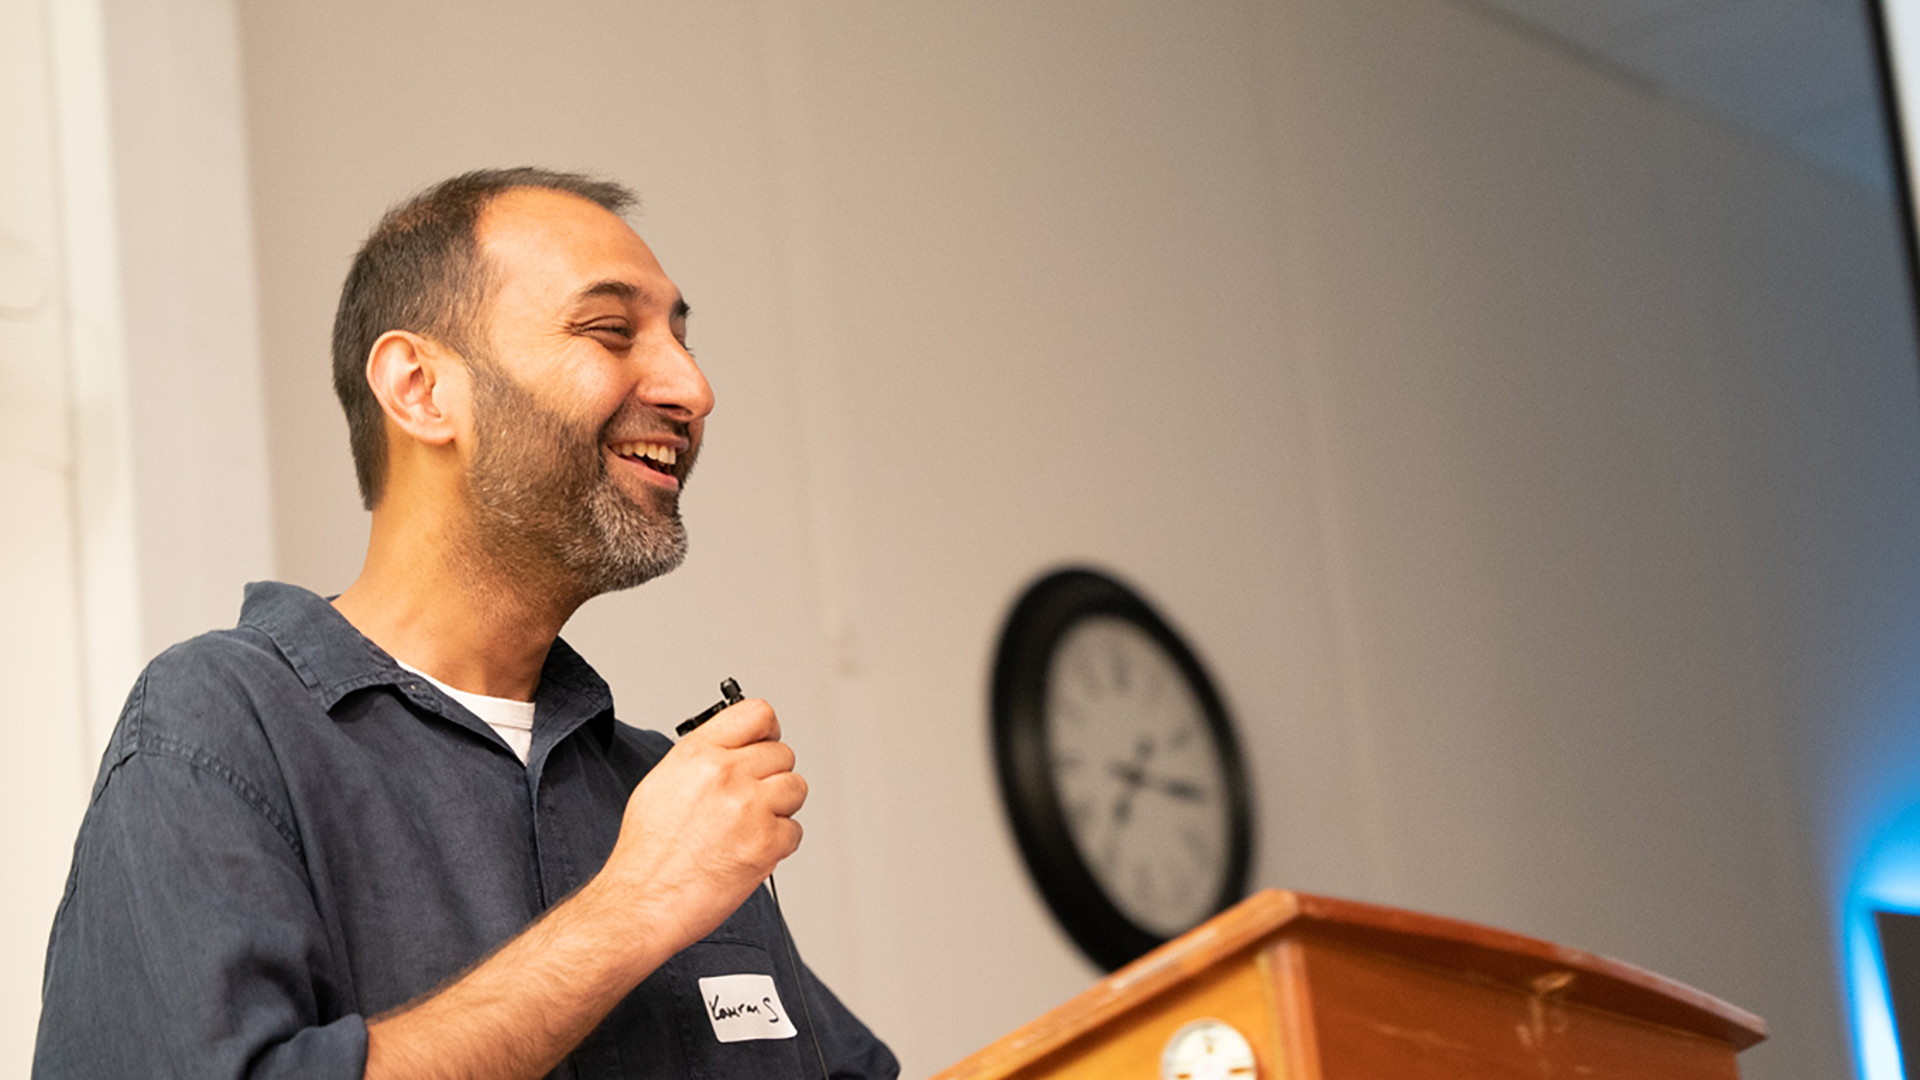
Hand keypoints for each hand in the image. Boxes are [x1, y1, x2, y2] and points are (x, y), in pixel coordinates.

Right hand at [598, 699, 806, 956]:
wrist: (641, 902)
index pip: (756, 713)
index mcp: (698, 753)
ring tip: (750, 826)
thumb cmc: (647, 853)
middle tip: (750, 800)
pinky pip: (794, 830)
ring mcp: (749, 807)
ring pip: (796, 788)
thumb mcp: (662, 783)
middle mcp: (726, 774)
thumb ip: (702, 759)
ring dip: (780, 807)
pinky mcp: (766, 843)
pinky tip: (749, 850)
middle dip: (771, 776)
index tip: (767, 741)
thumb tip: (733, 751)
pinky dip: (778, 843)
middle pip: (782, 754)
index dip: (767, 729)